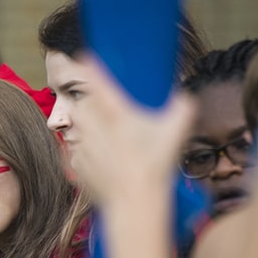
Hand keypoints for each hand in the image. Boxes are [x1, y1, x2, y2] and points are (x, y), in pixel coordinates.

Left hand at [68, 55, 195, 207]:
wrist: (133, 202)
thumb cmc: (156, 165)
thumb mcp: (177, 131)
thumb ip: (182, 107)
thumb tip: (183, 97)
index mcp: (115, 113)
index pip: (98, 81)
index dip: (90, 66)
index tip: (83, 55)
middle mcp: (92, 126)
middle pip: (84, 105)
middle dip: (92, 106)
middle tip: (109, 118)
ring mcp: (80, 145)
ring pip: (79, 129)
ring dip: (90, 130)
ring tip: (111, 144)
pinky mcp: (74, 163)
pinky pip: (77, 151)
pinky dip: (88, 153)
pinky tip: (106, 162)